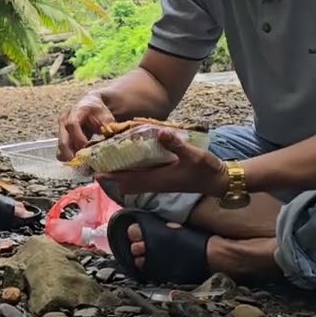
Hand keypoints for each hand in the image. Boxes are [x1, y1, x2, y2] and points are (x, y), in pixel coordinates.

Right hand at [56, 92, 115, 160]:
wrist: (90, 106)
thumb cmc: (98, 112)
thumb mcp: (105, 117)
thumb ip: (108, 128)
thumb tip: (113, 141)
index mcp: (75, 112)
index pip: (72, 125)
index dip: (79, 138)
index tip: (89, 148)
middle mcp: (64, 121)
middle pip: (63, 139)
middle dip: (71, 153)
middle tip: (82, 163)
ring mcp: (61, 131)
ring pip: (60, 148)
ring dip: (70, 158)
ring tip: (82, 164)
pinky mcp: (63, 140)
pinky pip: (61, 152)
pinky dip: (69, 158)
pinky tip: (80, 162)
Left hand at [95, 130, 228, 196]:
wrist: (219, 182)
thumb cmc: (206, 170)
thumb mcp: (193, 155)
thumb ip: (176, 145)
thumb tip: (160, 132)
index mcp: (158, 179)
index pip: (129, 180)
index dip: (112, 176)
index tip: (96, 171)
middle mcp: (156, 183)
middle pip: (126, 183)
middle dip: (111, 175)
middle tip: (97, 163)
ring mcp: (160, 183)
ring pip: (134, 181)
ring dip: (121, 174)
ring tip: (108, 160)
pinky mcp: (164, 181)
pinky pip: (143, 178)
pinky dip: (133, 171)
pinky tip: (131, 160)